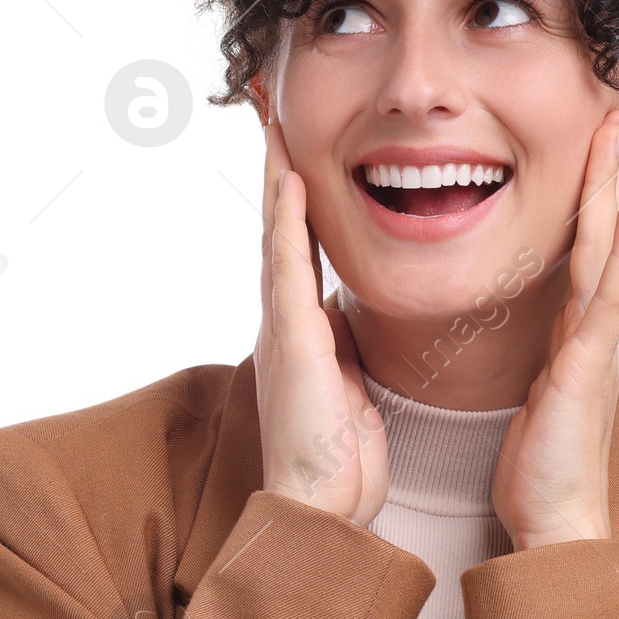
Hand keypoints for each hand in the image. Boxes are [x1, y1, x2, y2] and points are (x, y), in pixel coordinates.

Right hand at [254, 118, 389, 525]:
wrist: (320, 507)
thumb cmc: (337, 458)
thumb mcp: (348, 386)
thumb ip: (342, 346)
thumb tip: (346, 318)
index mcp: (301, 328)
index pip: (298, 245)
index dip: (295, 195)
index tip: (295, 146)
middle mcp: (284, 318)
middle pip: (277, 226)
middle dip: (275, 168)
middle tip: (270, 111)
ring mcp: (283, 326)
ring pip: (276, 233)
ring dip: (275, 177)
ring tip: (273, 122)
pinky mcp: (292, 340)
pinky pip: (288, 267)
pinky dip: (287, 220)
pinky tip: (288, 179)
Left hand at [491, 110, 618, 550]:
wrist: (555, 527)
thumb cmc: (538, 471)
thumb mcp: (531, 401)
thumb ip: (538, 364)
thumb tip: (533, 345)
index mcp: (572, 339)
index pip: (581, 255)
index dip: (586, 202)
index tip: (588, 152)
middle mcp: (592, 335)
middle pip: (602, 241)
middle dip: (604, 179)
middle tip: (613, 119)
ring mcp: (595, 349)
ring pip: (609, 256)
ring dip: (613, 196)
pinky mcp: (587, 370)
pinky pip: (608, 302)